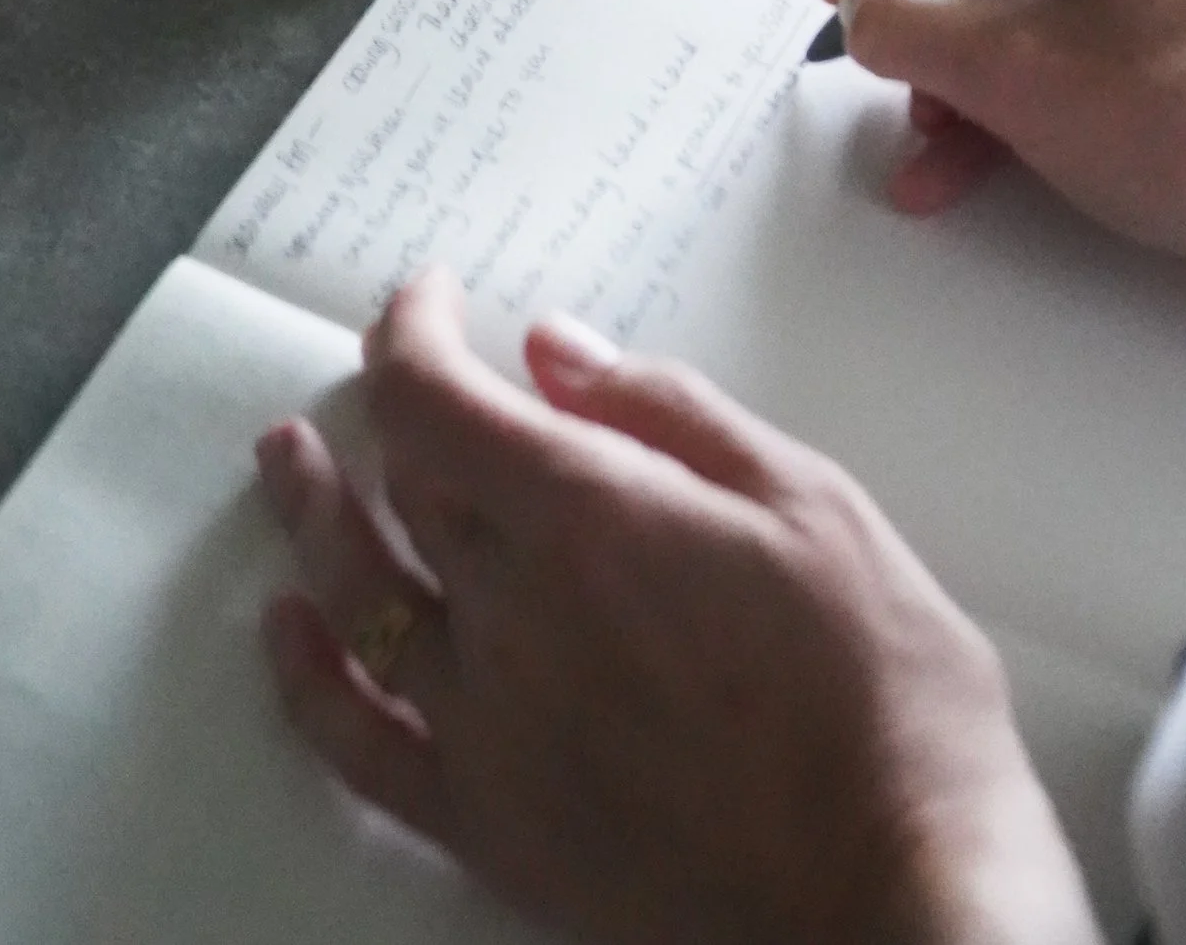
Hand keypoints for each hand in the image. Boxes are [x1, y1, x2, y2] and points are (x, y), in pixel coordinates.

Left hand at [259, 269, 1097, 944]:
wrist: (896, 885)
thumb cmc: (881, 684)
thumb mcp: (808, 500)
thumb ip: (670, 412)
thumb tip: (552, 351)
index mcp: (589, 517)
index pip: (436, 401)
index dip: (411, 334)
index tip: (425, 300)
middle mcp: (512, 614)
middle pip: (407, 485)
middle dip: (391, 407)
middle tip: (393, 366)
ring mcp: (489, 726)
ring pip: (360, 595)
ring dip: (314, 514)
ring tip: (289, 461)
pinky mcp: (490, 827)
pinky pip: (360, 744)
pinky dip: (308, 678)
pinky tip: (290, 627)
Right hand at [816, 0, 1185, 298]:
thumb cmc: (1178, 111)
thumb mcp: (1008, 65)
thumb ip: (907, 23)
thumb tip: (864, 8)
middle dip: (928, 16)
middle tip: (886, 70)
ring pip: (1022, 3)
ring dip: (958, 74)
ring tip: (924, 144)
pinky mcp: (1174, 48)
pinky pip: (1065, 51)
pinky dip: (1008, 102)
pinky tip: (954, 173)